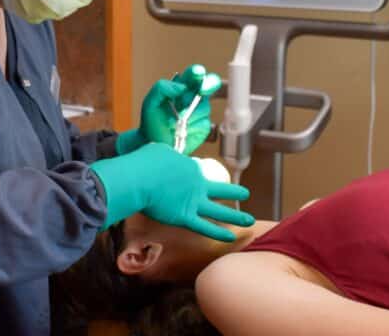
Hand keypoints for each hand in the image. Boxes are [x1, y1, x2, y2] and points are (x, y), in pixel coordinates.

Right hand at [90, 142, 253, 241]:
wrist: (138, 178)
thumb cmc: (144, 164)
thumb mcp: (159, 151)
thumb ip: (167, 156)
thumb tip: (165, 157)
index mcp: (191, 167)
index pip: (197, 172)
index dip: (193, 177)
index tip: (185, 180)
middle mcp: (197, 184)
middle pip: (219, 189)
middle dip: (234, 192)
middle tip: (245, 193)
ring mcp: (193, 202)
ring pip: (219, 211)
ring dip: (236, 216)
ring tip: (250, 219)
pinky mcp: (185, 217)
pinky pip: (205, 227)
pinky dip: (218, 233)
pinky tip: (230, 237)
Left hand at [117, 64, 220, 155]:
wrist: (153, 144)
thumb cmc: (151, 121)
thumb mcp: (150, 102)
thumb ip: (162, 88)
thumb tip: (182, 87)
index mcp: (182, 87)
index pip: (193, 75)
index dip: (197, 72)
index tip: (197, 72)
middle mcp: (194, 97)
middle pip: (211, 83)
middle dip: (209, 84)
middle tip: (202, 89)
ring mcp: (200, 112)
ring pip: (204, 107)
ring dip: (189, 114)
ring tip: (173, 122)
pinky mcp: (203, 127)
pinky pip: (204, 123)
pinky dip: (191, 127)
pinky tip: (180, 131)